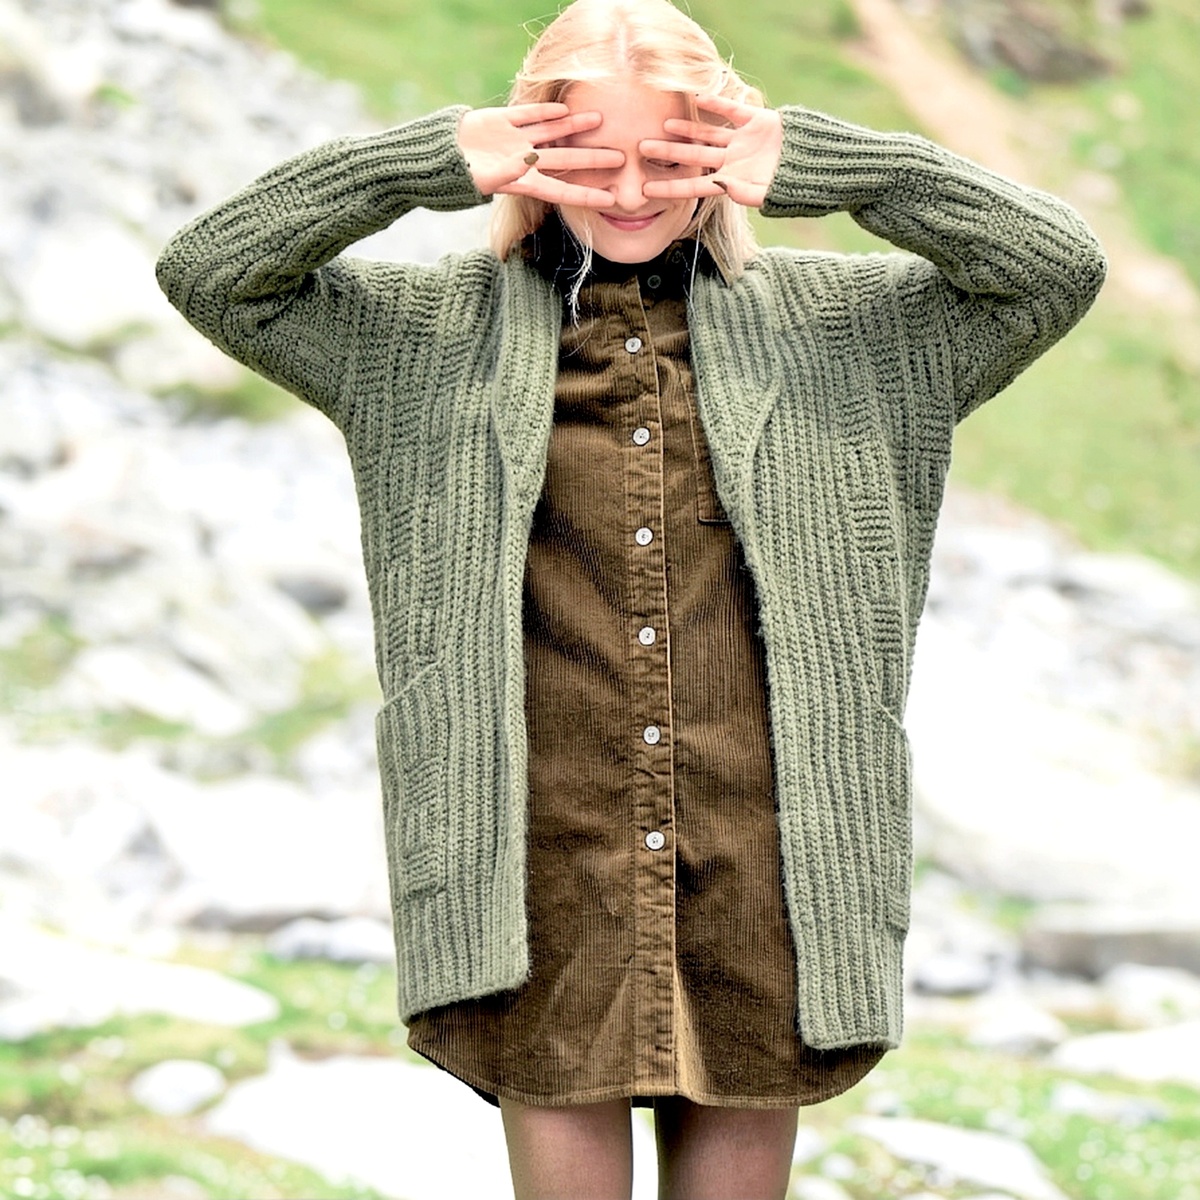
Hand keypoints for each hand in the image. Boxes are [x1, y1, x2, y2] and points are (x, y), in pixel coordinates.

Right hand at [457, 103, 622, 207]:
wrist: (439, 155)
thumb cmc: (461, 176)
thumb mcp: (485, 182)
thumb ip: (508, 173)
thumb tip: (527, 164)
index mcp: (525, 183)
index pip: (563, 191)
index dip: (586, 194)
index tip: (610, 200)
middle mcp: (527, 161)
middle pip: (566, 160)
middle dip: (592, 159)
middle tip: (621, 158)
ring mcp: (517, 140)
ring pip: (553, 133)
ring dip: (575, 127)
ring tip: (599, 119)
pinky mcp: (504, 121)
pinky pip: (530, 114)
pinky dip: (546, 111)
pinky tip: (566, 107)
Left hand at [639, 94, 782, 208]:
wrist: (821, 166)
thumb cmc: (795, 187)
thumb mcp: (768, 196)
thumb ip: (743, 194)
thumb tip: (719, 185)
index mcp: (731, 183)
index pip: (693, 186)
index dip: (670, 187)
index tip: (645, 189)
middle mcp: (732, 162)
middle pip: (694, 157)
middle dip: (668, 153)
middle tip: (641, 149)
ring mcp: (743, 141)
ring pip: (708, 134)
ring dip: (687, 129)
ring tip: (664, 124)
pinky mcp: (757, 121)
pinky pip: (732, 111)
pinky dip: (716, 104)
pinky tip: (697, 98)